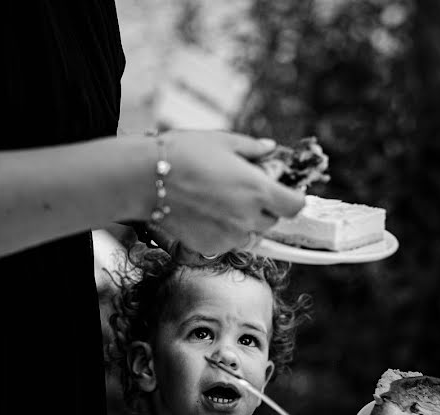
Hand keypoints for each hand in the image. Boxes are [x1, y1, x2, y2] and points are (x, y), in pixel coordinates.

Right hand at [150, 130, 305, 256]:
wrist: (144, 179)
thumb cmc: (183, 153)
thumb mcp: (223, 141)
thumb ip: (253, 149)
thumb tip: (270, 149)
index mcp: (258, 190)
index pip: (295, 206)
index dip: (292, 198)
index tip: (284, 192)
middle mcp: (248, 218)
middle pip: (273, 222)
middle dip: (265, 208)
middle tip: (243, 191)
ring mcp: (229, 237)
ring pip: (250, 235)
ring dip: (245, 223)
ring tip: (220, 203)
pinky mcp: (209, 248)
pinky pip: (227, 244)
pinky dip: (223, 233)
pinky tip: (204, 214)